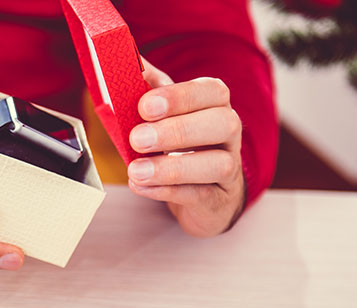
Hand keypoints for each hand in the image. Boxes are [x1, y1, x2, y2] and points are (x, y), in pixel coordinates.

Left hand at [127, 59, 244, 236]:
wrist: (202, 191)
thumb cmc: (180, 143)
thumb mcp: (165, 112)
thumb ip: (148, 87)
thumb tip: (126, 59)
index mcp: (215, 103)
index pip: (211, 92)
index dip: (179, 97)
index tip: (144, 106)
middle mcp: (229, 132)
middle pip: (222, 124)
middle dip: (177, 131)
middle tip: (137, 139)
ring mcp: (229, 166)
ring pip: (217, 164)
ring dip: (172, 168)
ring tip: (136, 171)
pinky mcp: (218, 198)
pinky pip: (200, 195)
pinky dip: (168, 191)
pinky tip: (141, 186)